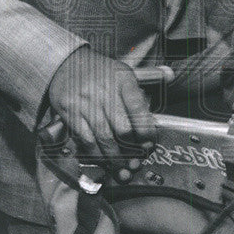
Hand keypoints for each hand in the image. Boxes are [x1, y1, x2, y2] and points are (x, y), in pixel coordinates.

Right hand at [47, 48, 155, 176]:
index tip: (149, 144)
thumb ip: (148, 81)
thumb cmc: (101, 72)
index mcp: (122, 79)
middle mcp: (104, 91)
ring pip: (104, 138)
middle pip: (122, 129)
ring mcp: (85, 103)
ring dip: (115, 158)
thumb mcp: (124, 71)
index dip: (146, 131)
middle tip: (136, 162)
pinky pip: (85, 139)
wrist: (65, 63)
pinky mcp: (70, 113)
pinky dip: (96, 154)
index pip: (138, 108)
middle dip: (132, 150)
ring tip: (122, 169)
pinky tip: (103, 160)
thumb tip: (169, 82)